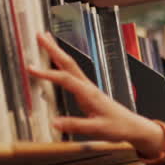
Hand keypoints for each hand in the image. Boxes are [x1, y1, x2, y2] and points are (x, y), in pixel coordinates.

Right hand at [27, 32, 164, 155]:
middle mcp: (88, 87)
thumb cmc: (118, 127)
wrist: (133, 126)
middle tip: (39, 35)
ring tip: (45, 40)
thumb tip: (54, 122)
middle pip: (68, 63)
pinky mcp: (88, 91)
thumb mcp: (97, 129)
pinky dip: (62, 63)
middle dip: (53, 49)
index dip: (48, 73)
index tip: (31, 68)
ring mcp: (88, 87)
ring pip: (70, 65)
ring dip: (57, 52)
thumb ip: (76, 125)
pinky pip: (72, 73)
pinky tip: (57, 62)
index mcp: (89, 94)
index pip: (65, 79)